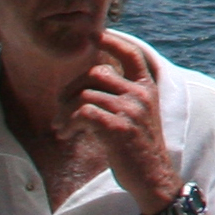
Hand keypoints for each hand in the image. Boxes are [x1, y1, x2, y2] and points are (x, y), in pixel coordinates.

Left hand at [77, 39, 187, 214]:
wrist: (154, 178)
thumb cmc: (140, 148)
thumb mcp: (140, 115)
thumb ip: (124, 95)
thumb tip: (91, 81)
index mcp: (147, 88)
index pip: (131, 54)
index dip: (112, 42)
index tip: (93, 35)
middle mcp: (140, 94)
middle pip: (96, 73)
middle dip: (71, 88)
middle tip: (60, 107)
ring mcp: (130, 110)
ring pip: (85, 95)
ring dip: (65, 112)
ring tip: (61, 127)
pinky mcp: (118, 128)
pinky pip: (84, 113)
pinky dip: (69, 123)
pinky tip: (67, 134)